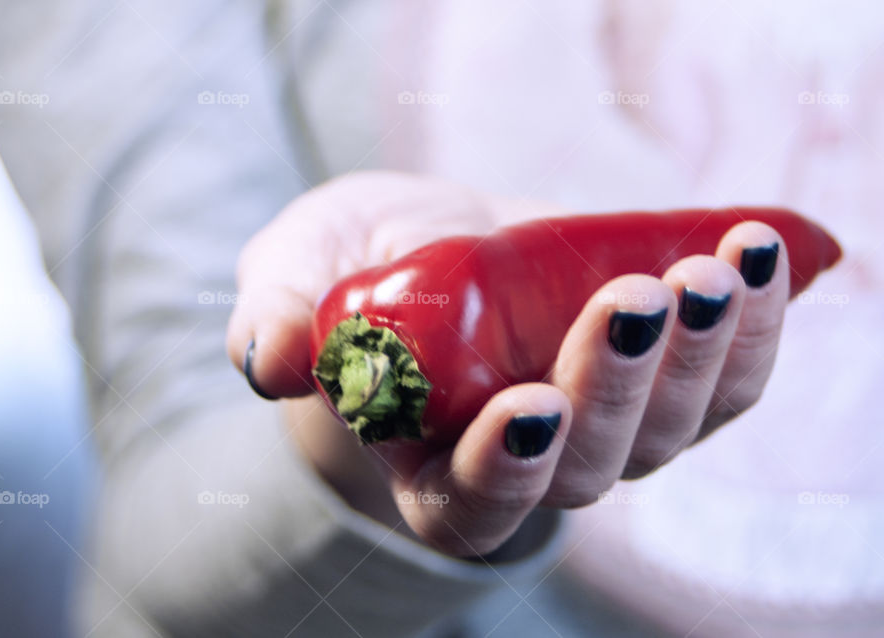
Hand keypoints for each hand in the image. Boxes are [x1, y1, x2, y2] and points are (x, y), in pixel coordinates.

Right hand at [226, 172, 788, 556]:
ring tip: (716, 267)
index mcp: (433, 467)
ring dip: (701, 354)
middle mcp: (529, 467)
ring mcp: (602, 427)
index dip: (505, 470)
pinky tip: (755, 256)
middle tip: (632, 301)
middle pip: (588, 466)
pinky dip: (747, 326)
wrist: (431, 247)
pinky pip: (719, 379)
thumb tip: (268, 355)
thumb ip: (275, 317)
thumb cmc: (353, 270)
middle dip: (616, 388)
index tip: (530, 405)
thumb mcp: (293, 276)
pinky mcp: (655, 378)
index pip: (473, 505)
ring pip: (667, 427)